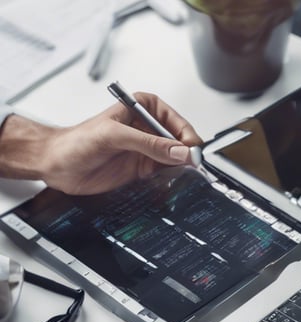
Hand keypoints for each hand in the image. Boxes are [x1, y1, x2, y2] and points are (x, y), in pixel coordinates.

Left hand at [0, 92, 201, 194]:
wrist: (56, 164)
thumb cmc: (76, 142)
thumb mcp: (114, 136)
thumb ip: (149, 143)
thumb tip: (178, 151)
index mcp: (144, 108)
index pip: (177, 121)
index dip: (187, 137)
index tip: (191, 152)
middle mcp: (149, 128)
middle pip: (181, 141)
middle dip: (188, 154)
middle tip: (191, 166)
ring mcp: (148, 149)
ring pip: (177, 158)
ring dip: (182, 168)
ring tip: (185, 175)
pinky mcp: (143, 168)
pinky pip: (166, 173)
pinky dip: (173, 178)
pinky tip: (173, 182)